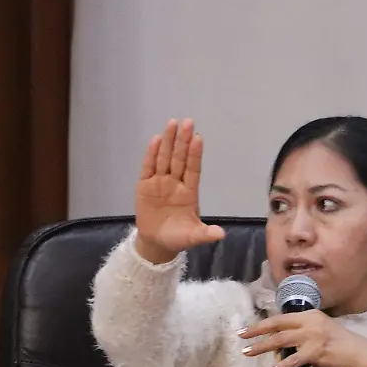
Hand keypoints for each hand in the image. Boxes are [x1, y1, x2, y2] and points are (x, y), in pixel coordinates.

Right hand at [134, 118, 224, 263]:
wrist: (156, 243)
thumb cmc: (177, 238)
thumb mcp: (193, 237)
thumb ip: (205, 234)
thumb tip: (221, 234)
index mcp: (189, 192)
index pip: (193, 169)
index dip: (195, 154)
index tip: (198, 138)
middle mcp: (175, 183)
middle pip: (179, 159)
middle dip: (182, 141)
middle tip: (187, 122)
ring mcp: (160, 183)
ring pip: (165, 158)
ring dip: (168, 142)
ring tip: (172, 123)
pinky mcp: (145, 186)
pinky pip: (148, 167)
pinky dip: (152, 154)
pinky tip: (156, 140)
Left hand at [239, 311, 366, 366]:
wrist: (361, 354)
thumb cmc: (340, 344)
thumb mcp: (320, 331)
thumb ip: (301, 335)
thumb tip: (279, 346)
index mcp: (310, 315)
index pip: (281, 318)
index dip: (263, 323)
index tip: (247, 328)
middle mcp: (309, 322)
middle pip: (277, 325)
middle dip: (256, 331)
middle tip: (241, 336)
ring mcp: (313, 336)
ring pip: (281, 340)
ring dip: (263, 346)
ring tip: (248, 352)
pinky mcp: (316, 352)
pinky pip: (294, 359)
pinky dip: (283, 365)